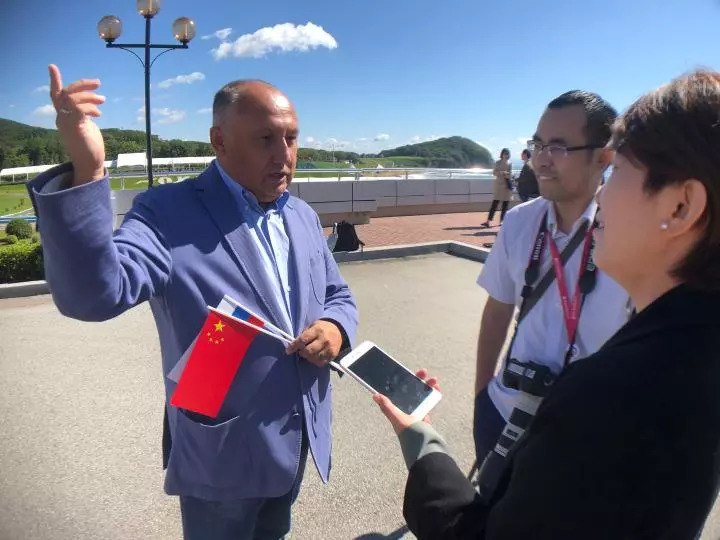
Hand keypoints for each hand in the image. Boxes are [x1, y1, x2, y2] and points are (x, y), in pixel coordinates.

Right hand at [48, 64, 105, 183]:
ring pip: (72, 100)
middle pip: (65, 93)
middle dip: (81, 85)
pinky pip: (79, 110)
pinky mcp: (75, 128)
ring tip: (103, 100)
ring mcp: (66, 123)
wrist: (90, 164)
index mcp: (63, 117)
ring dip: (89, 96)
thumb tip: (90, 104)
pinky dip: (90, 108)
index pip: (55, 96)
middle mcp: (61, 118)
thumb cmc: (89, 145)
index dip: (54, 81)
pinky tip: (99, 114)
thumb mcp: (85, 125)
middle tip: (98, 83)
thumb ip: (82, 114)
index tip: (52, 66)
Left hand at [285, 320, 341, 366]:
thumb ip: (304, 334)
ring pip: (314, 358)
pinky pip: (321, 362)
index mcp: (317, 330)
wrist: (338, 329)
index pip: (303, 339)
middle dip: (302, 353)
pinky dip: (316, 361)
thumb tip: (294, 344)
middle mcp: (324, 339)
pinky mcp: (333, 354)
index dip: (294, 346)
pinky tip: (315, 357)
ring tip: (308, 354)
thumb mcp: (312, 326)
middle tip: (301, 352)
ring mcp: (329, 348)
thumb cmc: (321, 327)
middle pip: (308, 351)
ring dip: (308, 358)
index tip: (288, 351)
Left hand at [373, 368, 440, 433]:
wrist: (420, 441)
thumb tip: (375, 395)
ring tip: (434, 380)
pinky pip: (430, 401)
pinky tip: (437, 389)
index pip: (400, 388)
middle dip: (419, 379)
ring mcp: (417, 409)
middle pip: (413, 388)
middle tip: (423, 371)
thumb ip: (387, 406)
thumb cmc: (406, 430)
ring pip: (423, 393)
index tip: (408, 371)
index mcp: (398, 406)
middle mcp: (407, 406)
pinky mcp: (426, 413)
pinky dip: (434, 394)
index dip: (404, 379)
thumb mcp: (395, 416)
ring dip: (428, 385)